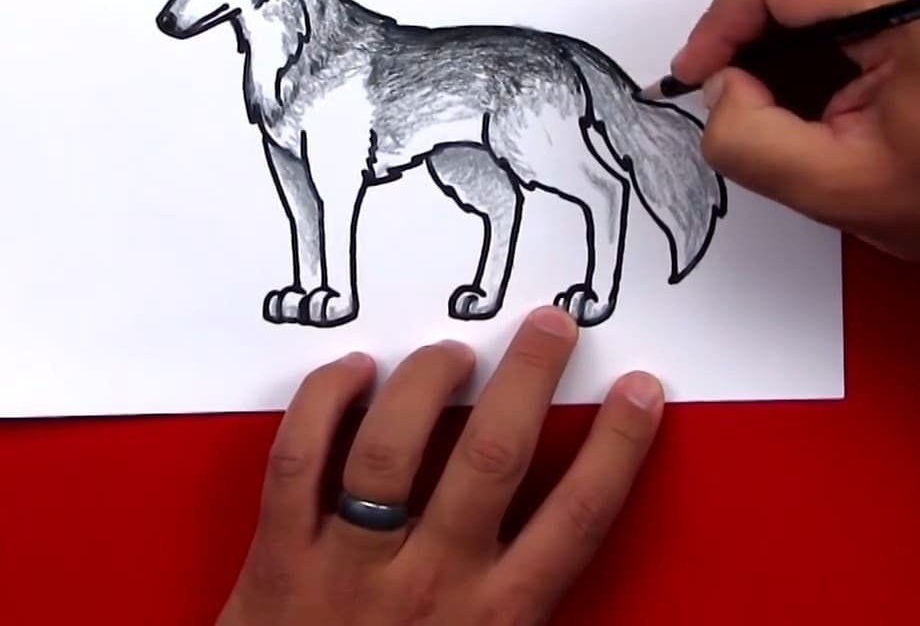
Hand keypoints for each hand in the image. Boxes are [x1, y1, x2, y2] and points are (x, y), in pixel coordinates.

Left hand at [218, 307, 663, 625]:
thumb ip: (523, 618)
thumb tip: (566, 547)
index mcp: (496, 623)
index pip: (577, 518)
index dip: (617, 447)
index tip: (640, 390)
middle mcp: (429, 585)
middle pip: (492, 457)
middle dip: (529, 378)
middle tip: (551, 323)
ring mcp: (349, 567)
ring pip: (391, 447)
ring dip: (428, 380)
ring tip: (456, 350)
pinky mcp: (279, 557)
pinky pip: (298, 459)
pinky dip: (323, 402)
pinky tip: (353, 369)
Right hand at [674, 0, 919, 290]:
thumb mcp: (838, 188)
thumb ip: (749, 140)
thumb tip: (722, 94)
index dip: (717, 25)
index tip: (695, 77)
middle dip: (749, 31)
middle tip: (730, 99)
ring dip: (787, 35)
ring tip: (784, 107)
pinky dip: (826, 36)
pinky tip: (828, 94)